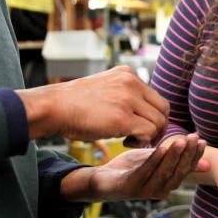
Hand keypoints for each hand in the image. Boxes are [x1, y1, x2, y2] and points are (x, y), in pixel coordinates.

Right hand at [17, 66, 168, 145]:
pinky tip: (124, 143)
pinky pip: (148, 132)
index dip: (153, 116)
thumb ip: (123, 94)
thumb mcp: (104, 89)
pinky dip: (141, 141)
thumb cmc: (74, 104)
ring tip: (130, 141)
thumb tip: (139, 112)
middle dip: (157, 127)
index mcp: (127, 74)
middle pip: (163, 109)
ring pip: (158, 122)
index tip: (141, 128)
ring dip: (148, 136)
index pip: (156, 97)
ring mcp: (128, 99)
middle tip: (142, 139)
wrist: (54, 107)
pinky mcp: (123, 117)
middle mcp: (131, 82)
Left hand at [89, 133, 208, 200]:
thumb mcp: (156, 162)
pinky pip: (145, 172)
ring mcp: (145, 191)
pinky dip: (154, 160)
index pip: (186, 169)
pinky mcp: (131, 187)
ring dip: (174, 156)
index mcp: (168, 184)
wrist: (102, 180)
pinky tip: (161, 147)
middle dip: (187, 154)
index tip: (202, 140)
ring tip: (181, 141)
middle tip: (194, 138)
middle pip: (178, 172)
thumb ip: (176, 160)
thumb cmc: (130, 169)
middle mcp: (160, 191)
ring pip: (164, 172)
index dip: (195, 156)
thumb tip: (206, 162)